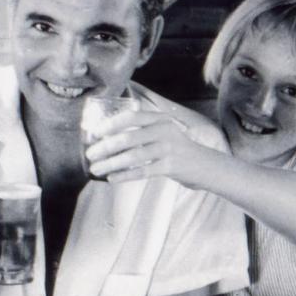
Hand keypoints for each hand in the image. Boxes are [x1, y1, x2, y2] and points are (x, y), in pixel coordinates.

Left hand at [84, 110, 211, 187]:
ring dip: (111, 163)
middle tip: (90, 155)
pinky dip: (125, 175)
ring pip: (133, 156)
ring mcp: (168, 148)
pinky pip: (142, 171)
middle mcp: (164, 130)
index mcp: (159, 119)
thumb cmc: (176, 149)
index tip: (95, 133)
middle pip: (128, 138)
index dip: (111, 124)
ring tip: (95, 169)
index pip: (131, 117)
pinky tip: (112, 178)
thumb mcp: (162, 132)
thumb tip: (106, 138)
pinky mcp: (171, 166)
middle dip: (105, 147)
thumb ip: (141, 131)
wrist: (205, 165)